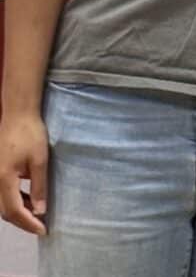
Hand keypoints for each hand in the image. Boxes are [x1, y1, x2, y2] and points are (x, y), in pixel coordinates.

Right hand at [0, 113, 48, 234]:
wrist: (17, 114)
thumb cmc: (30, 134)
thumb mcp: (39, 160)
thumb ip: (39, 186)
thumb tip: (40, 210)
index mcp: (4, 180)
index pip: (14, 211)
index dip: (28, 223)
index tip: (43, 230)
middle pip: (5, 212)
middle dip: (23, 222)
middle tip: (41, 226)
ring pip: (3, 205)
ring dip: (19, 212)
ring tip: (37, 214)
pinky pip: (3, 194)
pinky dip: (15, 201)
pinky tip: (29, 200)